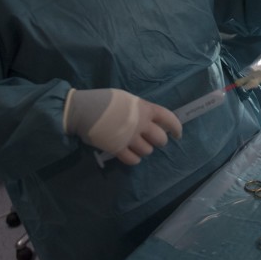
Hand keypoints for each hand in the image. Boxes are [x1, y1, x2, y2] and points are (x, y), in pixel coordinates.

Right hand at [63, 88, 182, 164]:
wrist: (82, 110)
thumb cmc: (104, 100)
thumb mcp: (127, 99)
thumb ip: (140, 109)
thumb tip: (149, 119)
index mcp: (145, 108)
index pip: (169, 118)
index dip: (176, 128)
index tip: (177, 134)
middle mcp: (141, 124)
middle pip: (160, 140)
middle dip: (158, 141)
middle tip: (151, 140)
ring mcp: (130, 138)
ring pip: (147, 151)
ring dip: (144, 149)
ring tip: (136, 145)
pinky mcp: (118, 149)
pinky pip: (133, 160)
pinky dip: (133, 159)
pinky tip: (130, 154)